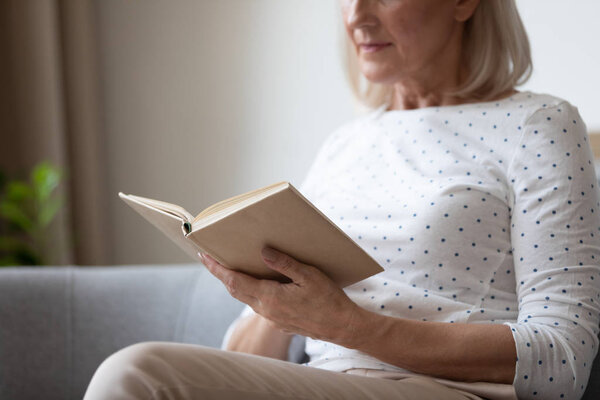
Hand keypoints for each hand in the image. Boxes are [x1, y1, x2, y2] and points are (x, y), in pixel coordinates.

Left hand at [199, 247, 362, 345]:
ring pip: (246, 297)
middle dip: (221, 273)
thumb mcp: (309, 275)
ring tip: (229, 266)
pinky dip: (250, 291)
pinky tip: (256, 281)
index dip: (217, 269)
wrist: (342, 327)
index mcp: (270, 298)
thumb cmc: (329, 300)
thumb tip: (263, 251)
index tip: (204, 256)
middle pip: (235, 290)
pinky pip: (258, 303)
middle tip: (209, 257)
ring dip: (235, 282)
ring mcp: (272, 317)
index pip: (234, 281)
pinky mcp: (279, 321)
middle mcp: (266, 310)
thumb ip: (285, 264)